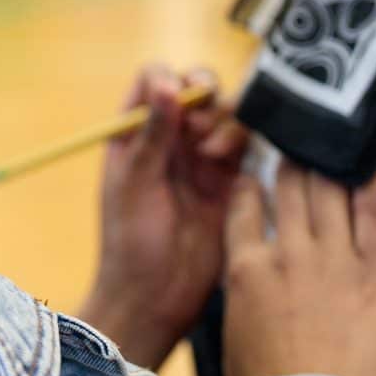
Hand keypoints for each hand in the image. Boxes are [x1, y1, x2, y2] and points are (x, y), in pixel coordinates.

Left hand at [79, 65, 247, 368]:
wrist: (157, 296)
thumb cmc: (130, 242)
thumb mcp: (134, 185)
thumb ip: (151, 134)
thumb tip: (166, 83)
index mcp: (135, 132)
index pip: (154, 79)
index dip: (169, 79)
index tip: (175, 98)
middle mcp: (170, 137)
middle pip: (197, 87)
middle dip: (204, 95)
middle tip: (197, 128)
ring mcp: (201, 157)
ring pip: (225, 111)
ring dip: (222, 119)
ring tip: (210, 153)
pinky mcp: (230, 178)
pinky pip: (244, 141)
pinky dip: (241, 138)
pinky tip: (225, 162)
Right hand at [221, 163, 375, 375]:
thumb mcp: (235, 334)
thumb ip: (243, 291)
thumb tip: (249, 271)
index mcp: (247, 269)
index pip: (245, 205)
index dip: (254, 180)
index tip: (260, 167)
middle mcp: (289, 253)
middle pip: (291, 187)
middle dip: (293, 159)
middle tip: (300, 143)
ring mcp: (336, 260)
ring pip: (329, 190)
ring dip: (328, 163)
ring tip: (333, 144)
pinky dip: (373, 184)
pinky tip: (373, 163)